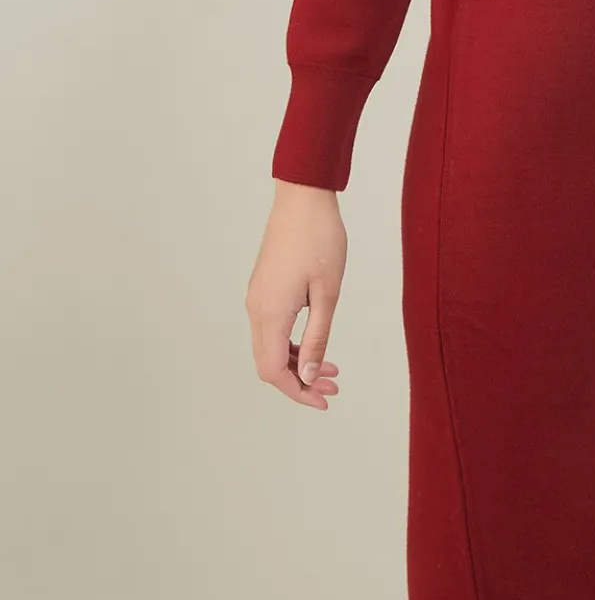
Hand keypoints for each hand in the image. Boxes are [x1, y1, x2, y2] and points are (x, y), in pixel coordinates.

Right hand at [246, 179, 347, 409]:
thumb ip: (317, 337)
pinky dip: (292, 343)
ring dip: (298, 362)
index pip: (272, 370)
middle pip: (268, 363)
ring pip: (270, 346)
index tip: (324, 400)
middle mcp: (255, 309)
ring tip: (331, 369)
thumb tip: (307, 375)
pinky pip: (272, 328)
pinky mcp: (264, 288)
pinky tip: (315, 344)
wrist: (303, 199)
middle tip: (333, 387)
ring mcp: (257, 298)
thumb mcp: (328, 292)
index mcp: (269, 313)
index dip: (296, 392)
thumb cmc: (321, 240)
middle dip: (299, 381)